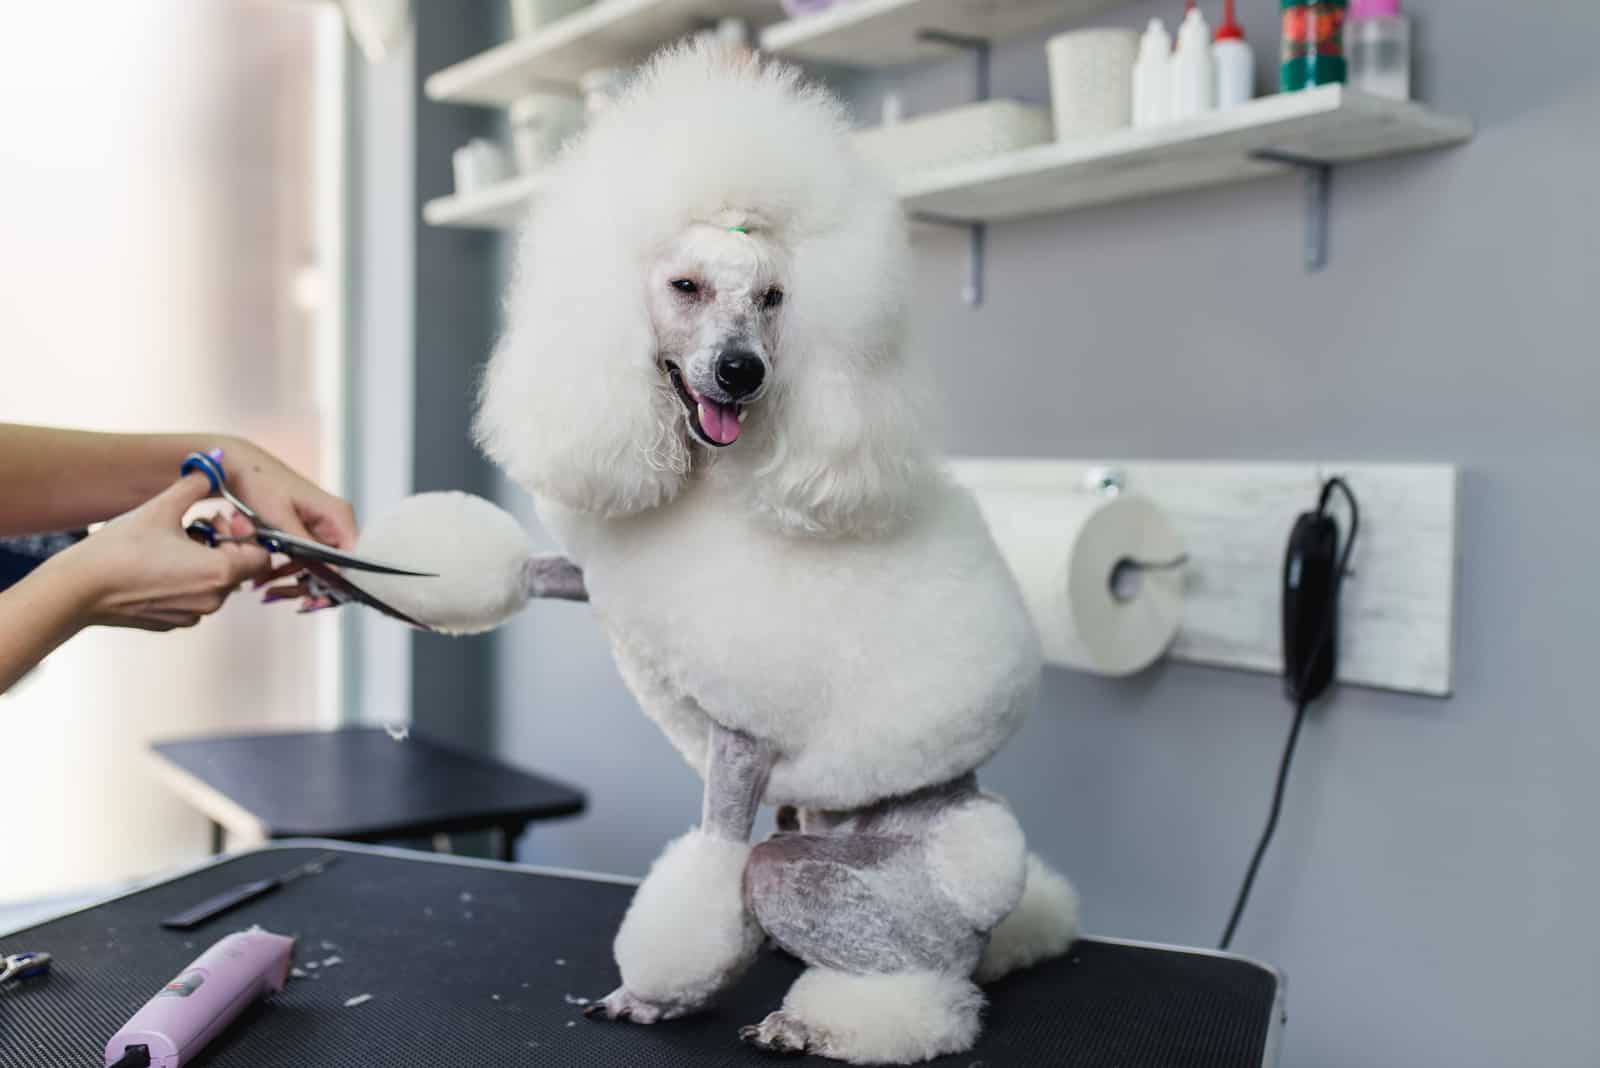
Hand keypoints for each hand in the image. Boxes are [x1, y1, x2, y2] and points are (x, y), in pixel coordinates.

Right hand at [47, 472, 272, 630]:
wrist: (78, 589)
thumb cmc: (121, 549)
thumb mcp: (161, 508)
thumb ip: (194, 485)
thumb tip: (210, 465)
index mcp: (221, 572)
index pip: (261, 556)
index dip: (245, 533)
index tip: (219, 518)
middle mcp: (213, 600)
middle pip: (238, 568)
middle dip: (223, 542)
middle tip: (197, 523)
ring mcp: (192, 615)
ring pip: (215, 583)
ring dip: (204, 560)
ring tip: (175, 541)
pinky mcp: (172, 622)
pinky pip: (193, 598)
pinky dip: (186, 579)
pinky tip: (159, 563)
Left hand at [219, 438, 357, 609]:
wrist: (236, 467)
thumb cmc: (259, 483)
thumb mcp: (280, 518)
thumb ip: (307, 546)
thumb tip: (332, 572)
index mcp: (338, 515)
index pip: (353, 559)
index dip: (338, 583)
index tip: (314, 600)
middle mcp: (336, 523)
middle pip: (336, 568)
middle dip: (309, 585)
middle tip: (282, 598)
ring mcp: (321, 529)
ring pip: (318, 568)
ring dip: (292, 581)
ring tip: (263, 588)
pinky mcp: (306, 533)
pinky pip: (304, 561)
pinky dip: (284, 571)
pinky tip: (263, 580)